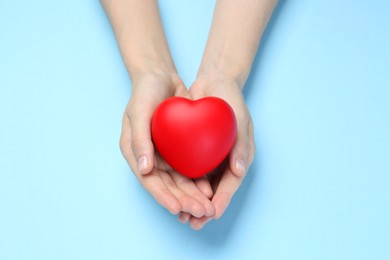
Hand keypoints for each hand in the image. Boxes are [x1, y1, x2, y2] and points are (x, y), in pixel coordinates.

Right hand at [119, 71, 214, 218]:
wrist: (161, 76)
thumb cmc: (145, 91)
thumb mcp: (139, 111)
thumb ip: (139, 139)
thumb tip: (144, 170)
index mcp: (135, 153)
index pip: (149, 181)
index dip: (162, 196)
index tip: (177, 208)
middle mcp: (150, 158)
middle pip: (167, 185)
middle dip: (183, 201)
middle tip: (200, 211)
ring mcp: (165, 154)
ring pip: (180, 181)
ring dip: (193, 195)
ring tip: (207, 207)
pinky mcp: (179, 148)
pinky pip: (190, 168)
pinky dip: (199, 180)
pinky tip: (211, 188)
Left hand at [178, 73, 254, 228]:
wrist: (215, 82)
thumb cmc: (231, 98)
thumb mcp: (240, 118)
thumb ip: (240, 144)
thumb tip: (238, 171)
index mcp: (240, 156)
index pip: (231, 183)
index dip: (222, 199)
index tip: (212, 213)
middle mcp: (225, 160)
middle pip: (215, 189)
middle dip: (203, 206)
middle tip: (193, 222)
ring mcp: (211, 156)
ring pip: (200, 185)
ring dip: (191, 200)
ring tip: (181, 215)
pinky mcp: (197, 150)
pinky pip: (189, 170)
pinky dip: (183, 183)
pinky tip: (172, 192)